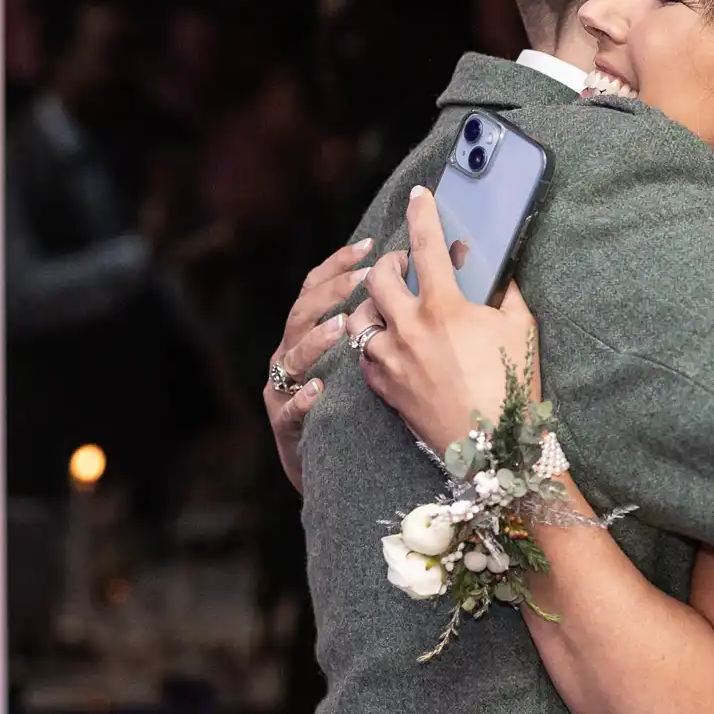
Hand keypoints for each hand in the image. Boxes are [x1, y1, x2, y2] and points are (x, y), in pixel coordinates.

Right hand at [264, 237, 372, 493]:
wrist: (324, 468)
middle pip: (301, 312)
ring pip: (292, 357)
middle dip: (330, 291)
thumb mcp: (360, 358)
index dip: (339, 264)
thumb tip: (430, 279)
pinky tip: (319, 389)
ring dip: (315, 339)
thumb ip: (378, 322)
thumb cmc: (351, 405)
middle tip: (364, 278)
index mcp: (307, 333)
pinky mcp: (284, 425)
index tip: (370, 245)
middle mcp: (289, 354)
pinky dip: (304, 398)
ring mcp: (283, 388)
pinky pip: (291, 409)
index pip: (316, 288)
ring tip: (341, 326)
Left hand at [348, 185, 539, 453]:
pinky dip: (371, 342)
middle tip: (406, 265)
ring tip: (388, 305)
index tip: (419, 195)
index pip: (427, 246)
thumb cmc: (512, 387)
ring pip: (358, 318)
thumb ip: (507, 295)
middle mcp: (409, 328)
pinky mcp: (385, 388)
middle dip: (389, 263)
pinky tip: (388, 343)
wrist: (493, 447)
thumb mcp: (521, 330)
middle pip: (378, 278)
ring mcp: (391, 359)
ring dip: (371, 304)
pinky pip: (363, 355)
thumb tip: (501, 275)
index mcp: (444, 308)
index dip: (423, 214)